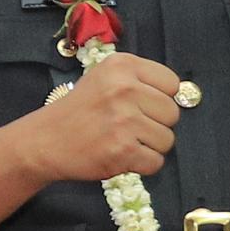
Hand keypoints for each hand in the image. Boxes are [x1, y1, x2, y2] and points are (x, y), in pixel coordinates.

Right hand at [24, 53, 186, 183]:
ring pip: (167, 140)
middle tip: (129, 127)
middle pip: (172, 113)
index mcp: (122, 66)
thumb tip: (184, 94)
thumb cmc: (79, 111)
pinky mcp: (122, 150)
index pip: (171, 83)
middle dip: (156, 124)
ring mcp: (123, 120)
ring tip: (123, 140)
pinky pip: (155, 162)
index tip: (140, 105)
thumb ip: (140, 80)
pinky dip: (142, 165)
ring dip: (149, 146)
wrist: (45, 141)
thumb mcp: (105, 78)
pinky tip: (121, 155)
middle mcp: (124, 89)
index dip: (160, 98)